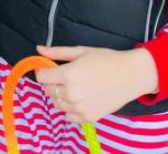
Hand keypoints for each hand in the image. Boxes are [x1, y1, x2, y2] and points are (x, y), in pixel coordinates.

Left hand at [35, 44, 157, 123]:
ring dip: (60, 95)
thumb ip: (57, 52)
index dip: (43, 71)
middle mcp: (71, 94)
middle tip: (66, 76)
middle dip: (52, 82)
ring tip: (75, 86)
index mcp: (68, 75)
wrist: (130, 75)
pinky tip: (80, 98)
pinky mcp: (88, 118)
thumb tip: (38, 49)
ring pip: (57, 104)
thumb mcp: (81, 51)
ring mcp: (79, 108)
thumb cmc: (106, 59)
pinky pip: (68, 116)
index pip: (42, 77)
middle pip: (48, 91)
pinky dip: (70, 108)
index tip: (50, 68)